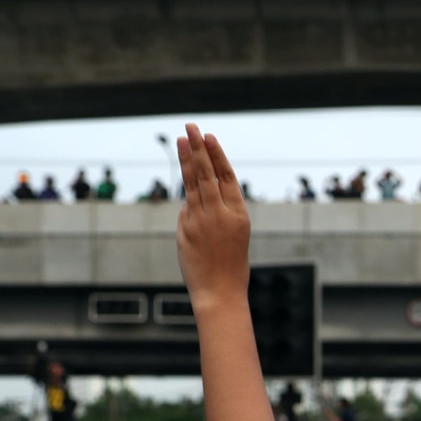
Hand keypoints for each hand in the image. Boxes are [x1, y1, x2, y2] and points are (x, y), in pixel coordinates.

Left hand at [175, 123, 249, 306]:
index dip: (216, 155)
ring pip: (192, 184)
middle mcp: (219, 213)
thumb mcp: (233, 235)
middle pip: (207, 174)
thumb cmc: (231, 267)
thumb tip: (193, 197)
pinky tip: (185, 180)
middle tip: (191, 128)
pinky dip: (186, 195)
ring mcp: (201, 221)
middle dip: (199, 148)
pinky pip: (185, 208)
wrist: (221, 292)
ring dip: (186, 159)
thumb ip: (214, 212)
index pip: (226, 177)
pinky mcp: (185, 230)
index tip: (209, 137)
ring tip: (182, 139)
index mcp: (238, 214)